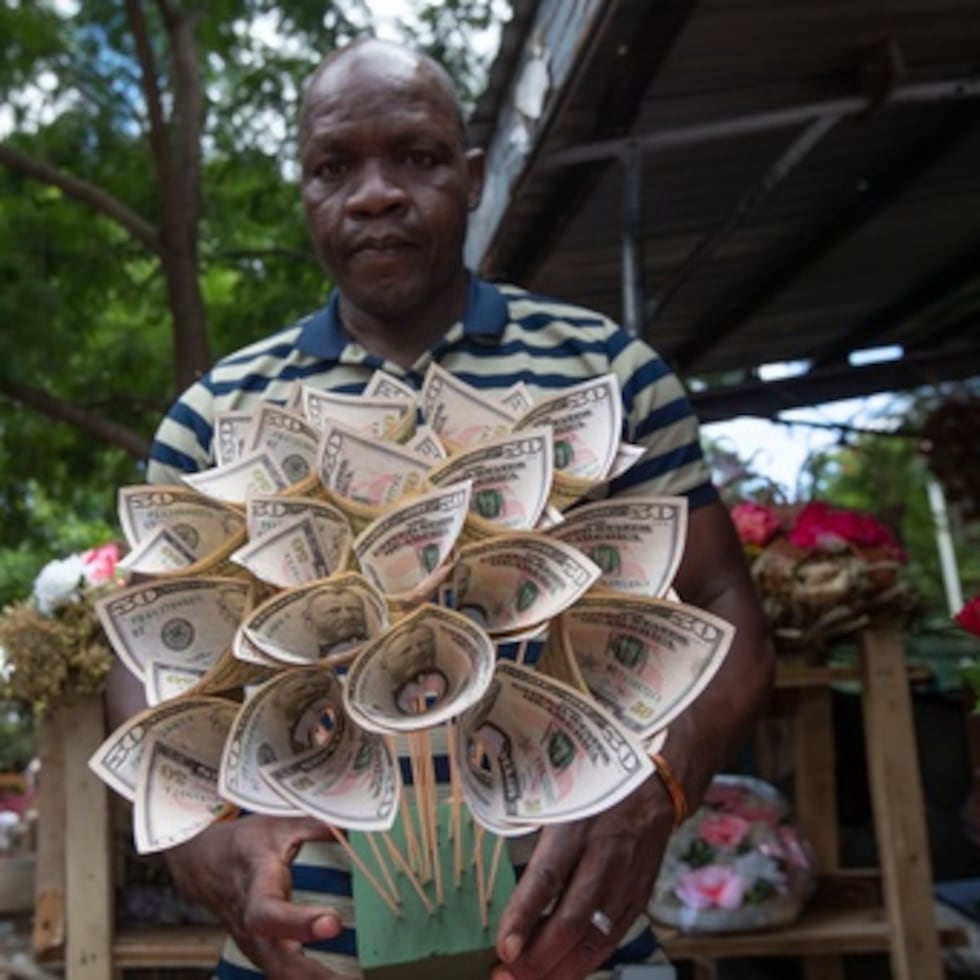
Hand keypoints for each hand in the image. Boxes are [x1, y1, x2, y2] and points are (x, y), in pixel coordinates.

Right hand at [165, 813, 344, 979]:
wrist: (205, 864)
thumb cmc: (244, 845)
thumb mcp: (277, 825)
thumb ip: (317, 825)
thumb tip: (352, 823)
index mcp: (256, 886)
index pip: (270, 912)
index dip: (300, 922)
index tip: (333, 923)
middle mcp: (252, 925)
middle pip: (278, 961)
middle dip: (313, 975)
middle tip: (354, 978)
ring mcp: (255, 945)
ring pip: (282, 975)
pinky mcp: (263, 955)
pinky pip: (286, 976)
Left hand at [492, 776, 673, 979]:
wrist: (653, 786)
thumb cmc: (595, 788)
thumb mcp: (560, 799)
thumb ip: (535, 834)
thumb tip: (505, 879)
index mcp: (576, 827)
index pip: (546, 879)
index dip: (523, 917)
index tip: (504, 947)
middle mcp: (603, 858)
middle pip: (570, 922)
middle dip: (537, 959)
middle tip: (506, 974)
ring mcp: (625, 883)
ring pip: (592, 941)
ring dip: (558, 970)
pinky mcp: (639, 899)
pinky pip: (611, 940)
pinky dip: (584, 963)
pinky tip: (562, 972)